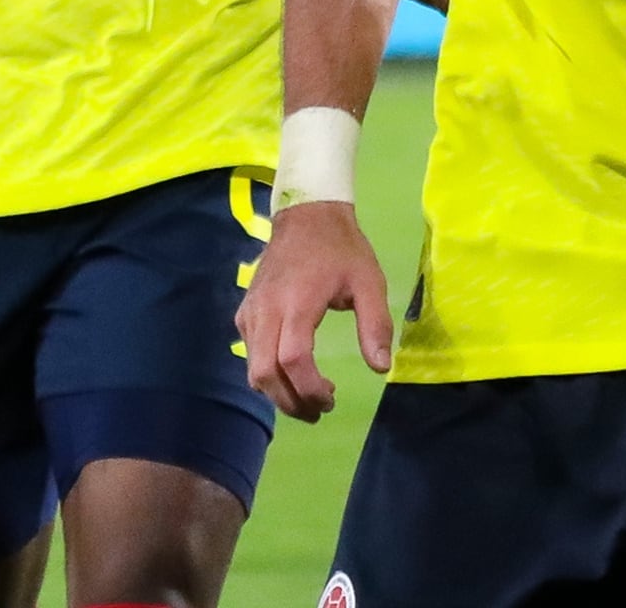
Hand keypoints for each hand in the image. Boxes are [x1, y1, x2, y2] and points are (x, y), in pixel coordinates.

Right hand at [237, 200, 392, 421]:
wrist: (306, 215)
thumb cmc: (341, 249)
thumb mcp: (369, 282)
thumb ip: (375, 325)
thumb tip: (380, 367)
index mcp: (297, 302)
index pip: (293, 360)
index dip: (309, 388)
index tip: (332, 398)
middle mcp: (266, 310)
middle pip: (265, 373)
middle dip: (290, 402)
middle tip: (319, 410)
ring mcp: (251, 311)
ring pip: (253, 369)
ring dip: (279, 392)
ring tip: (309, 396)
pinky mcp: (245, 312)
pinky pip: (249, 353)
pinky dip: (267, 374)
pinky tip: (293, 373)